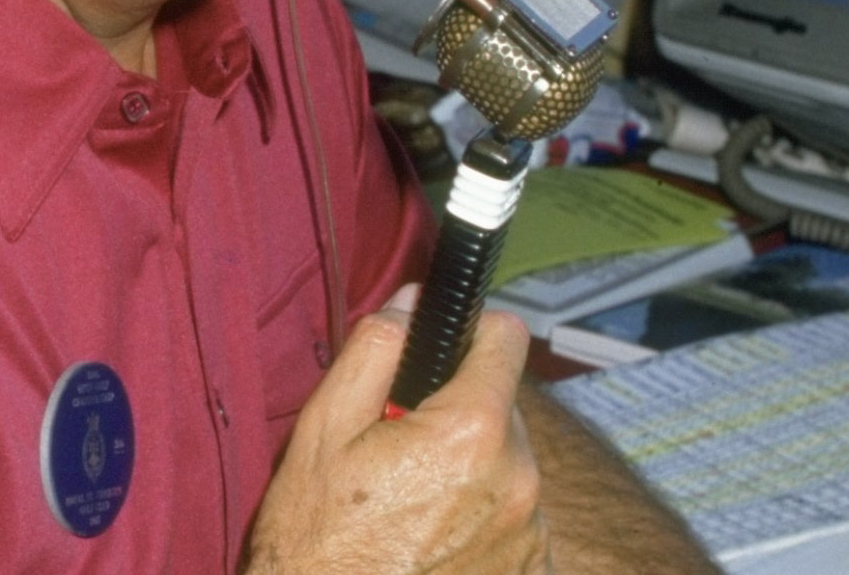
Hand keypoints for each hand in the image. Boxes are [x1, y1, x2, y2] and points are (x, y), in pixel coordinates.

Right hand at [245, 287, 547, 574]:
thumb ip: (375, 352)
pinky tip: (432, 544)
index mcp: (471, 433)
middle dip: (459, 413)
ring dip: (472, 472)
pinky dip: (481, 520)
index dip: (471, 331)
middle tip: (400, 450)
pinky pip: (513, 520)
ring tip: (412, 508)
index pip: (506, 338)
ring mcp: (530, 536)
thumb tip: (413, 301)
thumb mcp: (324, 433)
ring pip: (507, 466)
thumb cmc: (317, 544)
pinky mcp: (531, 573)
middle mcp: (518, 482)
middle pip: (502, 407)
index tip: (440, 350)